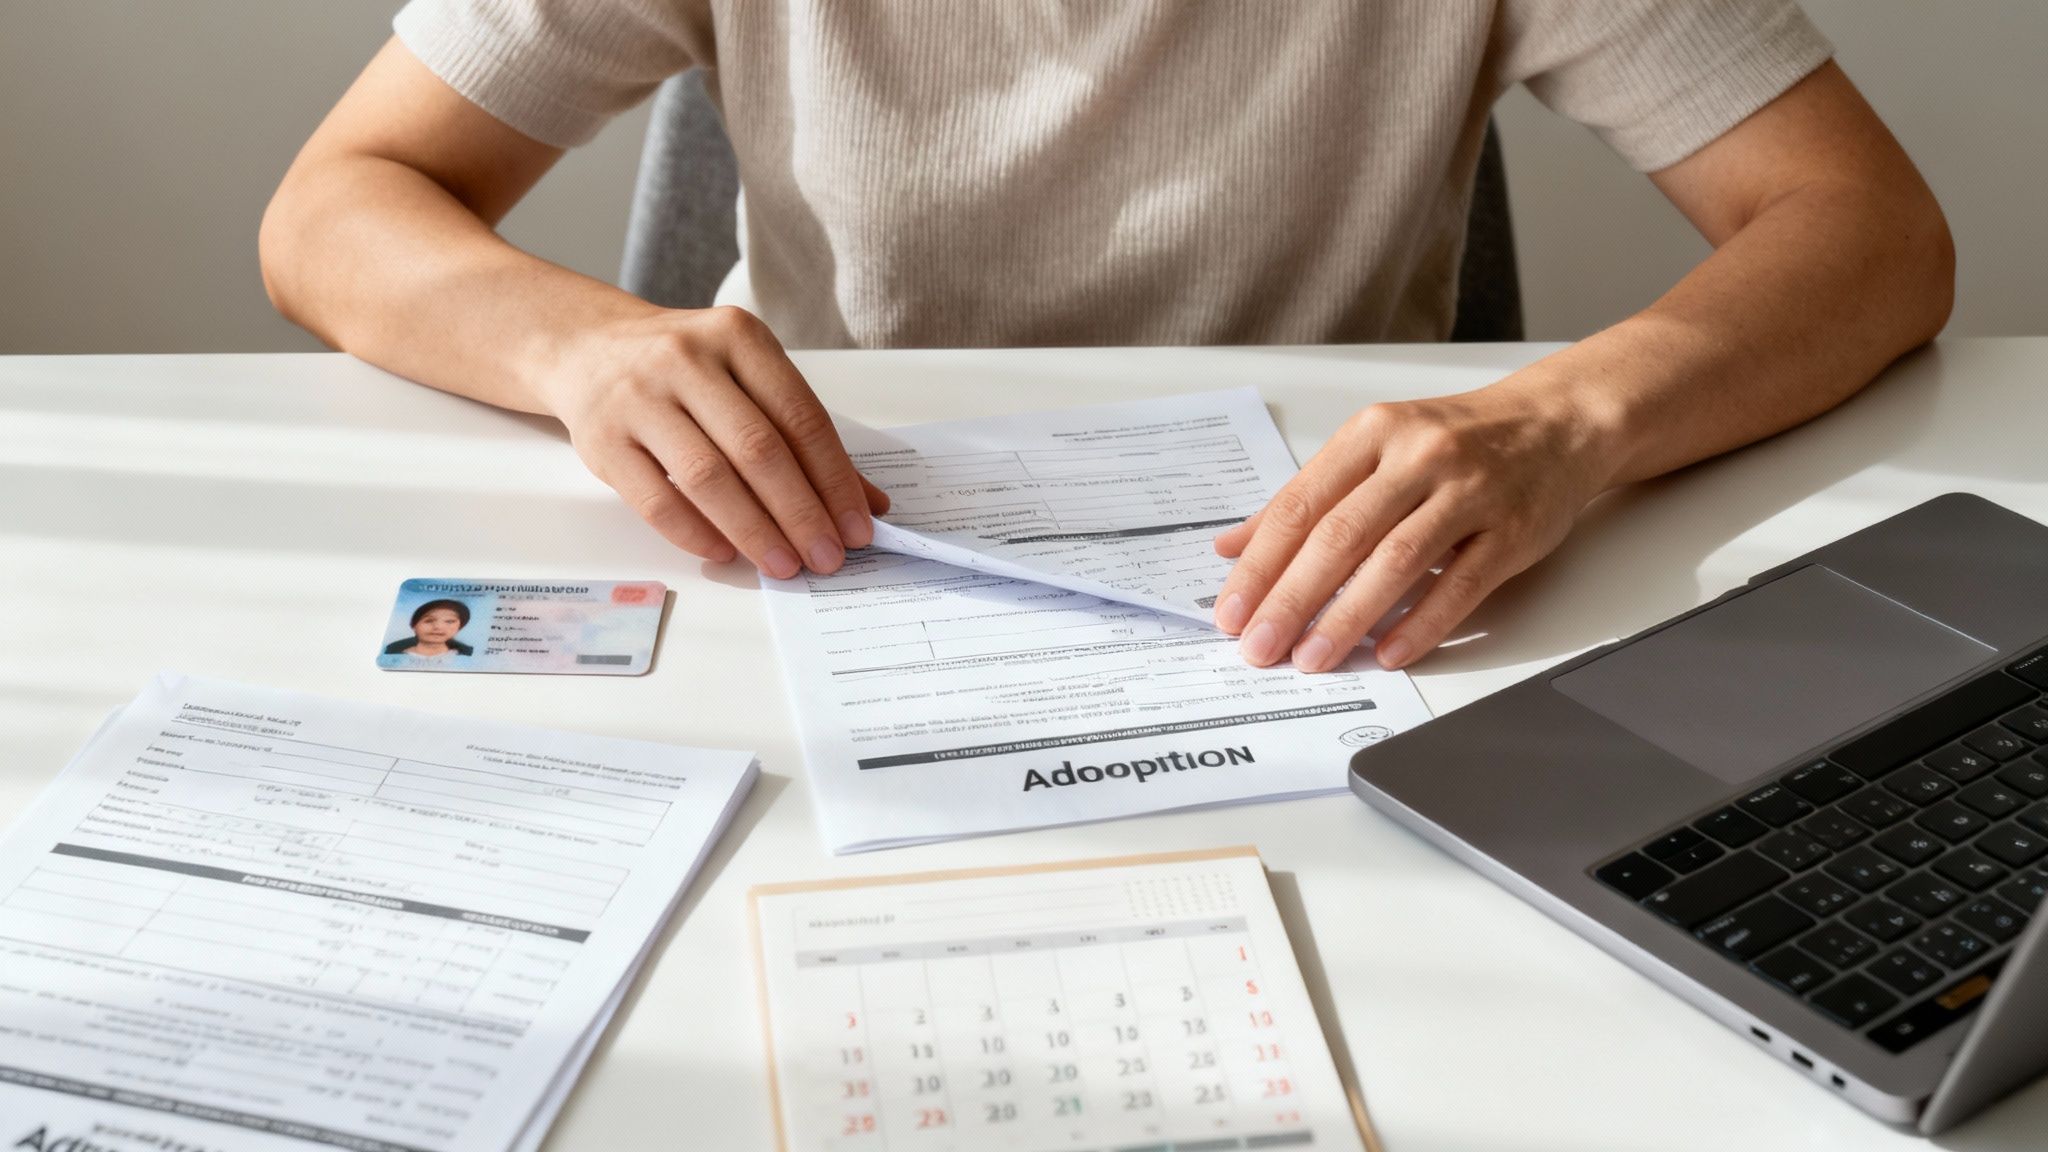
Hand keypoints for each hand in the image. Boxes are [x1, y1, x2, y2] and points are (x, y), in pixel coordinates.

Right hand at [541, 306, 887, 577]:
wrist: (588, 348)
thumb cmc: (685, 370)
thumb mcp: (747, 377)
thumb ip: (803, 435)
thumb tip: (867, 504)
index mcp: (738, 337)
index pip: (800, 416)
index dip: (834, 478)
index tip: (859, 527)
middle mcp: (687, 360)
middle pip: (757, 449)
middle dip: (800, 512)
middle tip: (827, 556)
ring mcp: (639, 398)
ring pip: (707, 477)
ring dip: (754, 531)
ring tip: (784, 565)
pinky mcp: (602, 440)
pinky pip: (656, 500)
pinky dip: (696, 534)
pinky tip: (726, 553)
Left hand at [1212, 380, 1614, 670]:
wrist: (1556, 422)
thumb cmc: (1456, 441)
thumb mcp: (1373, 449)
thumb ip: (1305, 497)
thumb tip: (1232, 546)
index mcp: (1371, 434)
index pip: (1300, 505)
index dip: (1260, 565)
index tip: (1231, 612)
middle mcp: (1417, 457)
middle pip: (1340, 536)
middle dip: (1291, 599)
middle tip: (1260, 647)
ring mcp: (1469, 492)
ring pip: (1396, 561)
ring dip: (1348, 618)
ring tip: (1312, 658)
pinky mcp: (1512, 530)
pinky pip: (1460, 584)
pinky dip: (1422, 624)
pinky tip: (1388, 654)